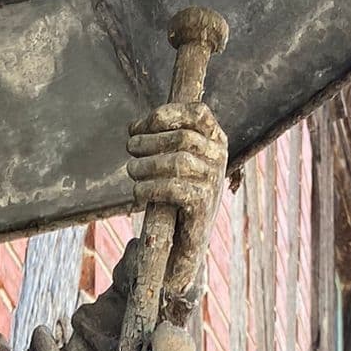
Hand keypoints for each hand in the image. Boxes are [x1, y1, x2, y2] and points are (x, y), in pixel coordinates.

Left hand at [126, 102, 227, 229]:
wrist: (186, 237)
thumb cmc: (176, 193)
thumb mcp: (176, 159)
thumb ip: (163, 139)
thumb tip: (133, 128)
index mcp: (215, 139)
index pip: (198, 112)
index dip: (165, 114)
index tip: (136, 127)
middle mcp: (219, 157)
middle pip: (182, 137)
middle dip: (149, 140)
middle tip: (131, 148)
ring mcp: (213, 181)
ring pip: (178, 162)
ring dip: (146, 164)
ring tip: (132, 169)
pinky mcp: (203, 204)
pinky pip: (173, 188)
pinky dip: (149, 188)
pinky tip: (138, 191)